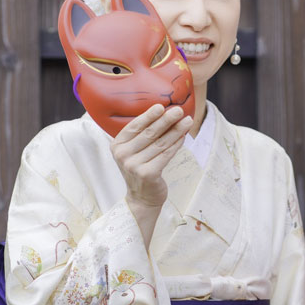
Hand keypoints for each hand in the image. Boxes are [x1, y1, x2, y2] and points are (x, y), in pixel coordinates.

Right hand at [110, 104, 191, 244]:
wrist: (142, 198)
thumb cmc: (141, 169)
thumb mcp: (134, 152)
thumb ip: (142, 135)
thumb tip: (163, 112)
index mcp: (117, 146)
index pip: (134, 126)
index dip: (148, 115)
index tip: (161, 106)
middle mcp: (123, 155)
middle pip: (148, 133)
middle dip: (166, 120)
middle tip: (179, 110)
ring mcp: (134, 165)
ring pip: (160, 143)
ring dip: (176, 130)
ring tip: (187, 121)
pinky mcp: (147, 174)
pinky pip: (166, 155)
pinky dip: (176, 144)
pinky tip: (184, 136)